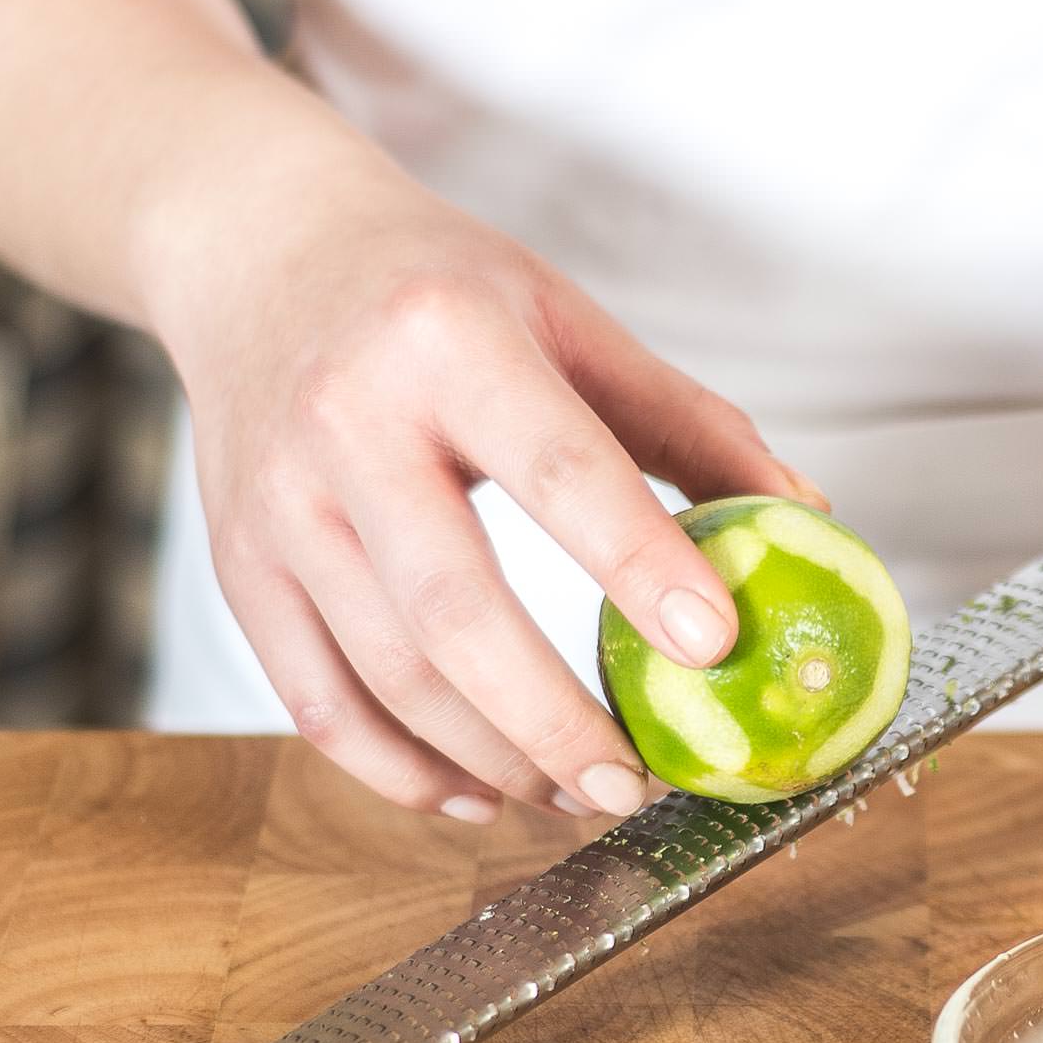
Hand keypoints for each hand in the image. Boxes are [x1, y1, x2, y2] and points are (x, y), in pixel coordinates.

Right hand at [154, 170, 823, 820]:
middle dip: (555, 721)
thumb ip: (688, 424)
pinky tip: (477, 795)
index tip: (714, 646)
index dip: (640, 564)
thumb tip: (805, 520)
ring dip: (494, 762)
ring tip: (579, 795)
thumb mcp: (570, 318)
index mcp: (449, 340)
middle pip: (454, 611)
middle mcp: (347, 420)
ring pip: (388, 675)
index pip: (561, 469)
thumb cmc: (436, 289)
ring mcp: (279, 501)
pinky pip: (317, 702)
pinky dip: (401, 771)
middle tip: (639, 785)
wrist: (257, 247)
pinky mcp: (238, 563)